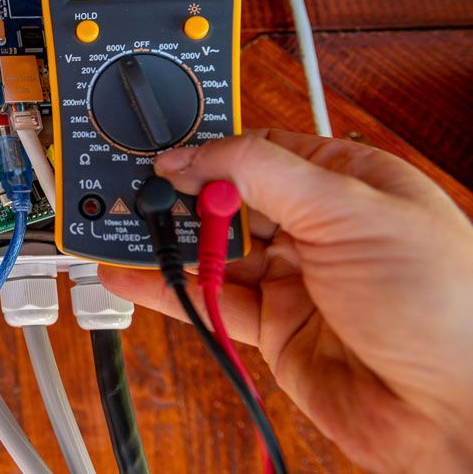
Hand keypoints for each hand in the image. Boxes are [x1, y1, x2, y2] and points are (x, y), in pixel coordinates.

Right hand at [99, 130, 472, 472]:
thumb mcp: (349, 211)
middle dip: (180, 198)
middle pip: (228, 199)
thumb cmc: (445, 305)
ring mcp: (295, 278)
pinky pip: (209, 301)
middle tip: (132, 197)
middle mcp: (319, 226)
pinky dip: (168, 290)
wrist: (457, 411)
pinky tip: (136, 276)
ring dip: (168, 245)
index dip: (208, 151)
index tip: (161, 156)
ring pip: (214, 252)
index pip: (259, 149)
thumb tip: (191, 154)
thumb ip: (260, 173)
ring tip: (121, 234)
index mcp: (347, 182)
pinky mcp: (275, 328)